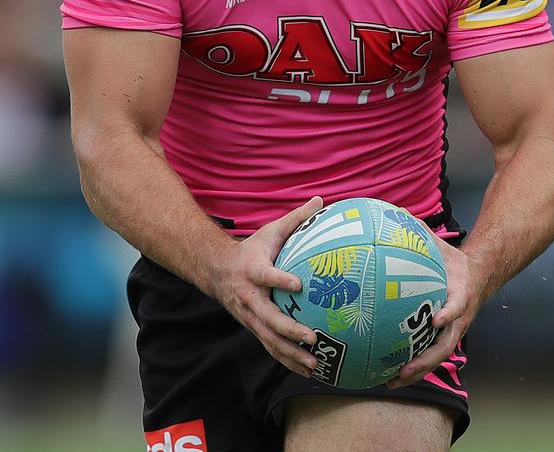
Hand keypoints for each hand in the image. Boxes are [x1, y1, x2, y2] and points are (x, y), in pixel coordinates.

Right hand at [211, 196, 323, 377]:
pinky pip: (271, 347)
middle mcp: (250, 297)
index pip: (267, 275)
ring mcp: (249, 316)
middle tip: (312, 337)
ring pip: (269, 339)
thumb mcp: (270, 231)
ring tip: (314, 364)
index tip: (298, 284)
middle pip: (268, 317)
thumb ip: (296, 219)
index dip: (280, 279)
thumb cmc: (252, 250)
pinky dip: (287, 360)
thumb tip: (321, 200)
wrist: (216, 270)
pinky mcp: (253, 328)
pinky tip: (307, 370)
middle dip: (290, 330)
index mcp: (254, 270)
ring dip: (291, 353)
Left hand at [386, 226, 479, 389]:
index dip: (449, 313)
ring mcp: (451, 332)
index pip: (457, 306)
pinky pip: (428, 354)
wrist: (477, 277)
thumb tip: (397, 211)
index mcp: (460, 295)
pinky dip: (412, 366)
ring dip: (416, 371)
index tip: (436, 319)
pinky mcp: (443, 338)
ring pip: (436, 357)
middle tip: (403, 368)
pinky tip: (388, 372)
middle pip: (445, 345)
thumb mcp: (442, 246)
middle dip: (426, 360)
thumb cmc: (454, 261)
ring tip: (391, 380)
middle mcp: (458, 319)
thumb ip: (420, 231)